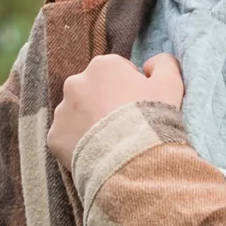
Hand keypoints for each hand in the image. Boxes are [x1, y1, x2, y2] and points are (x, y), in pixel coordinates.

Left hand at [47, 51, 182, 171]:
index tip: (139, 107)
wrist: (133, 161)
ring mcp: (62, 111)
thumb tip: (150, 64)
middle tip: (123, 126)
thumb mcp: (170, 85)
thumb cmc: (151, 120)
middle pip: (93, 91)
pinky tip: (96, 153)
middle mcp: (75, 83)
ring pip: (77, 114)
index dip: (130, 89)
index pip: (116, 72)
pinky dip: (78, 144)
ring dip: (89, 124)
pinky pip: (67, 138)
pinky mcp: (54, 137)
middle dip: (105, 104)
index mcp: (102, 66)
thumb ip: (164, 64)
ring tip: (110, 143)